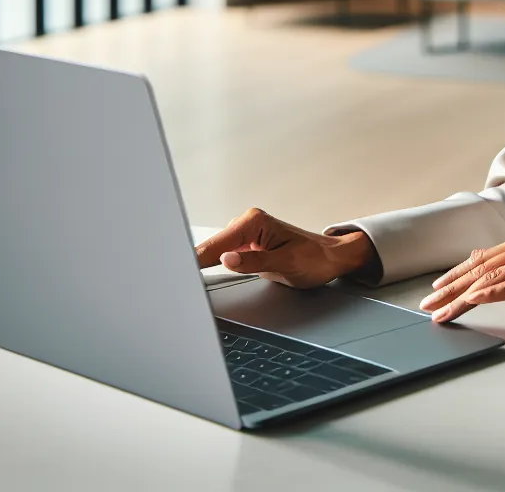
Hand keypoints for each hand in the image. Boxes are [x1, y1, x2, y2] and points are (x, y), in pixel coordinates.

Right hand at [194, 208, 373, 288]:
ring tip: (181, 281)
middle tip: (173, 282)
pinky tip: (196, 275)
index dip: (194, 259)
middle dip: (191, 262)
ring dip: (198, 264)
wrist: (330, 259)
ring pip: (212, 252)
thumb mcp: (287, 264)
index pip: (216, 244)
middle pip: (209, 246)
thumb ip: (255, 261)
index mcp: (254, 222)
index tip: (179, 271)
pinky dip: (208, 266)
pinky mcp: (244, 246)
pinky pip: (221, 256)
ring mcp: (244, 235)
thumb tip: (227, 259)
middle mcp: (246, 224)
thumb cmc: (315, 259)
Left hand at [417, 228, 504, 329]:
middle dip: (450, 288)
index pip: (483, 258)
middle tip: (429, 304)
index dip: (456, 275)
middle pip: (481, 267)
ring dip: (461, 297)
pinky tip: (470, 303)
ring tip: (442, 311)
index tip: (437, 290)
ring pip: (489, 278)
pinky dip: (486, 295)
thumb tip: (484, 277)